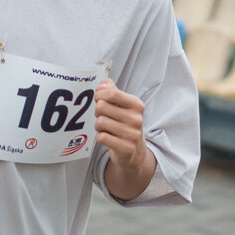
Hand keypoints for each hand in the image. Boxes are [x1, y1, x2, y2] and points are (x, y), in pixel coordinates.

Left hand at [94, 79, 154, 198]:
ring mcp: (132, 134)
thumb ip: (112, 91)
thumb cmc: (125, 123)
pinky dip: (100, 137)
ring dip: (98, 126)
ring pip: (100, 122)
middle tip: (103, 116)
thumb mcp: (123, 105)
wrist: (134, 150)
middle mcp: (137, 119)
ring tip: (106, 128)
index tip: (98, 98)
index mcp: (137, 105)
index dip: (99, 94)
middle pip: (101, 107)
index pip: (112, 93)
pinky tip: (108, 137)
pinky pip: (101, 137)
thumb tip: (103, 83)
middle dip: (98, 112)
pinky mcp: (125, 148)